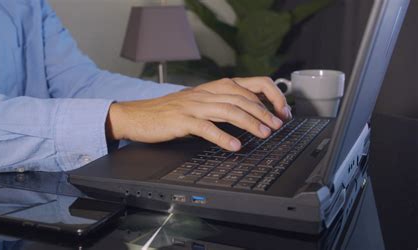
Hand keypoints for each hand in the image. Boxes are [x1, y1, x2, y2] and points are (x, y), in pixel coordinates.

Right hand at [106, 77, 291, 150]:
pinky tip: (235, 145)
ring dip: (250, 122)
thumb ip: (222, 104)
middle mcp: (206, 93)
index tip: (281, 111)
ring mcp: (194, 106)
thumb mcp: (200, 103)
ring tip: (264, 134)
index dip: (269, 96)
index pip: (249, 84)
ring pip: (228, 110)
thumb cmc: (170, 112)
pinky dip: (223, 136)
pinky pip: (206, 127)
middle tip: (277, 126)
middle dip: (264, 111)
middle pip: (242, 97)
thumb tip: (251, 113)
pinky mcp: (182, 120)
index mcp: (213, 87)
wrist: (139, 115)